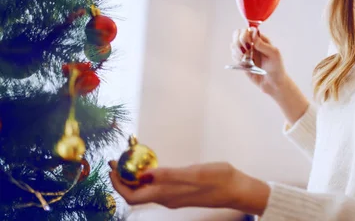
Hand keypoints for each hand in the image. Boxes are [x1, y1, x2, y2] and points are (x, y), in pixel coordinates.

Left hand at [108, 160, 268, 213]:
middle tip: (117, 160)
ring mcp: (173, 196)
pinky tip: (149, 165)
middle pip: (136, 194)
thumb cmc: (219, 180)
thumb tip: (144, 175)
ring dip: (133, 177)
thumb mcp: (195, 173)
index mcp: (167, 195)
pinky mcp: (180, 192)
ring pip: (145, 190)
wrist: (237, 189)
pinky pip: (156, 187)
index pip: (132, 196)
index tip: (112, 167)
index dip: (118, 184)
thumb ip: (169, 175)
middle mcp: (167, 198)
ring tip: (130, 160)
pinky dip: (147, 176)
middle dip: (122, 178)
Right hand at [230, 27, 287, 95]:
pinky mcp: (242, 61)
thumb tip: (253, 33)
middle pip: (237, 34)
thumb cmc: (277, 67)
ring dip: (237, 52)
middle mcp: (251, 44)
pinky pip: (234, 56)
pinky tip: (245, 64)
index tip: (249, 45)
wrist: (273, 83)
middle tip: (245, 52)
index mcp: (260, 39)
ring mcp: (246, 52)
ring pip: (233, 45)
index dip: (245, 35)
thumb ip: (263, 44)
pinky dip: (237, 59)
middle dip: (238, 42)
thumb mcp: (274, 54)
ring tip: (247, 60)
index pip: (247, 30)